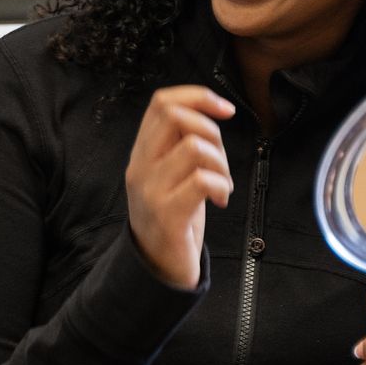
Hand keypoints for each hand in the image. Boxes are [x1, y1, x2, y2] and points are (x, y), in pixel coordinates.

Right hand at [123, 86, 233, 290]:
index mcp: (141, 153)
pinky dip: (221, 186)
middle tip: (219, 160)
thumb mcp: (169, 174)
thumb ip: (178, 146)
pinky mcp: (168, 214)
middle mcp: (140, 167)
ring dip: (221, 163)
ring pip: (194, 147)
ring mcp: (151, 191)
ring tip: (222, 184)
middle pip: (174, 115)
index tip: (224, 110)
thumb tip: (206, 114)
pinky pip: (202, 180)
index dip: (198, 96)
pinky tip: (220, 200)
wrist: (158, 267)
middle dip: (211, 130)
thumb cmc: (173, 218)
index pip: (162, 102)